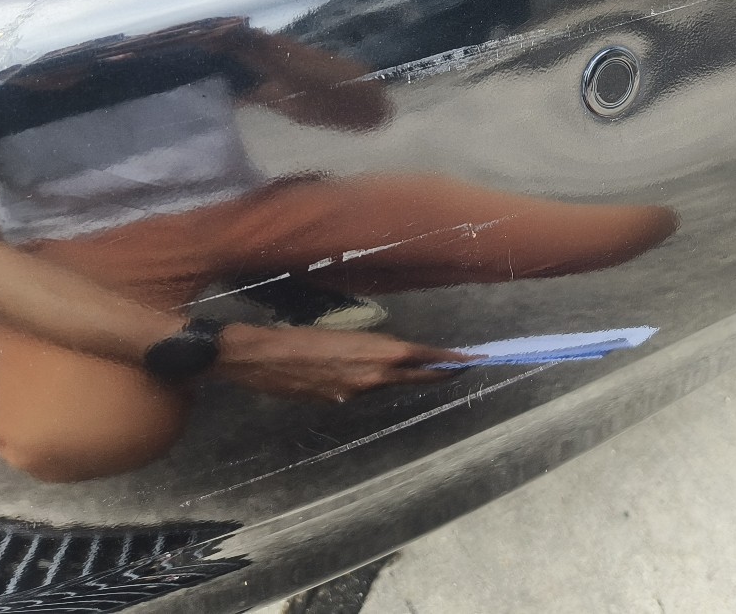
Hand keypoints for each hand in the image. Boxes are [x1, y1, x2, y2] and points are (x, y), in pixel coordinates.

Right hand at [213, 323, 474, 402]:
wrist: (261, 356)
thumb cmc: (299, 335)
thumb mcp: (342, 333)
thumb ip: (369, 349)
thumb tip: (383, 358)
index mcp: (376, 352)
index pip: (424, 356)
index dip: (450, 360)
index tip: (473, 359)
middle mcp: (372, 375)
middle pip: (417, 374)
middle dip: (442, 371)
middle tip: (466, 366)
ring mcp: (356, 392)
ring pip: (389, 383)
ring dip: (405, 375)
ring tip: (421, 366)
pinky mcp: (337, 402)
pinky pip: (362, 390)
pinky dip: (370, 382)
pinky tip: (360, 372)